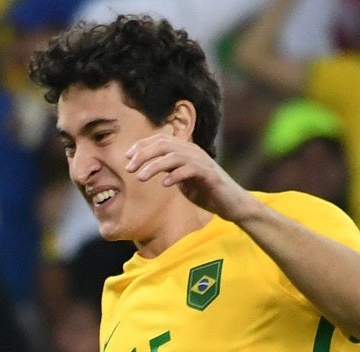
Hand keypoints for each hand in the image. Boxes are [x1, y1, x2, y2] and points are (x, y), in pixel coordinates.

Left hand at [125, 135, 259, 221]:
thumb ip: (169, 171)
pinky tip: (164, 184)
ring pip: (174, 156)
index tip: (127, 157)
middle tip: (129, 168)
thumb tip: (148, 168)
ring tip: (141, 177)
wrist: (231, 203)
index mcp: (186, 151)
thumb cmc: (206, 192)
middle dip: (144, 154)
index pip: (161, 140)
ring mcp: (202, 162)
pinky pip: (190, 170)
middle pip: (164, 144)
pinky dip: (175, 175)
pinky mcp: (209, 175)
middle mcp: (193, 152)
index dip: (142, 146)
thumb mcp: (182, 179)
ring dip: (155, 165)